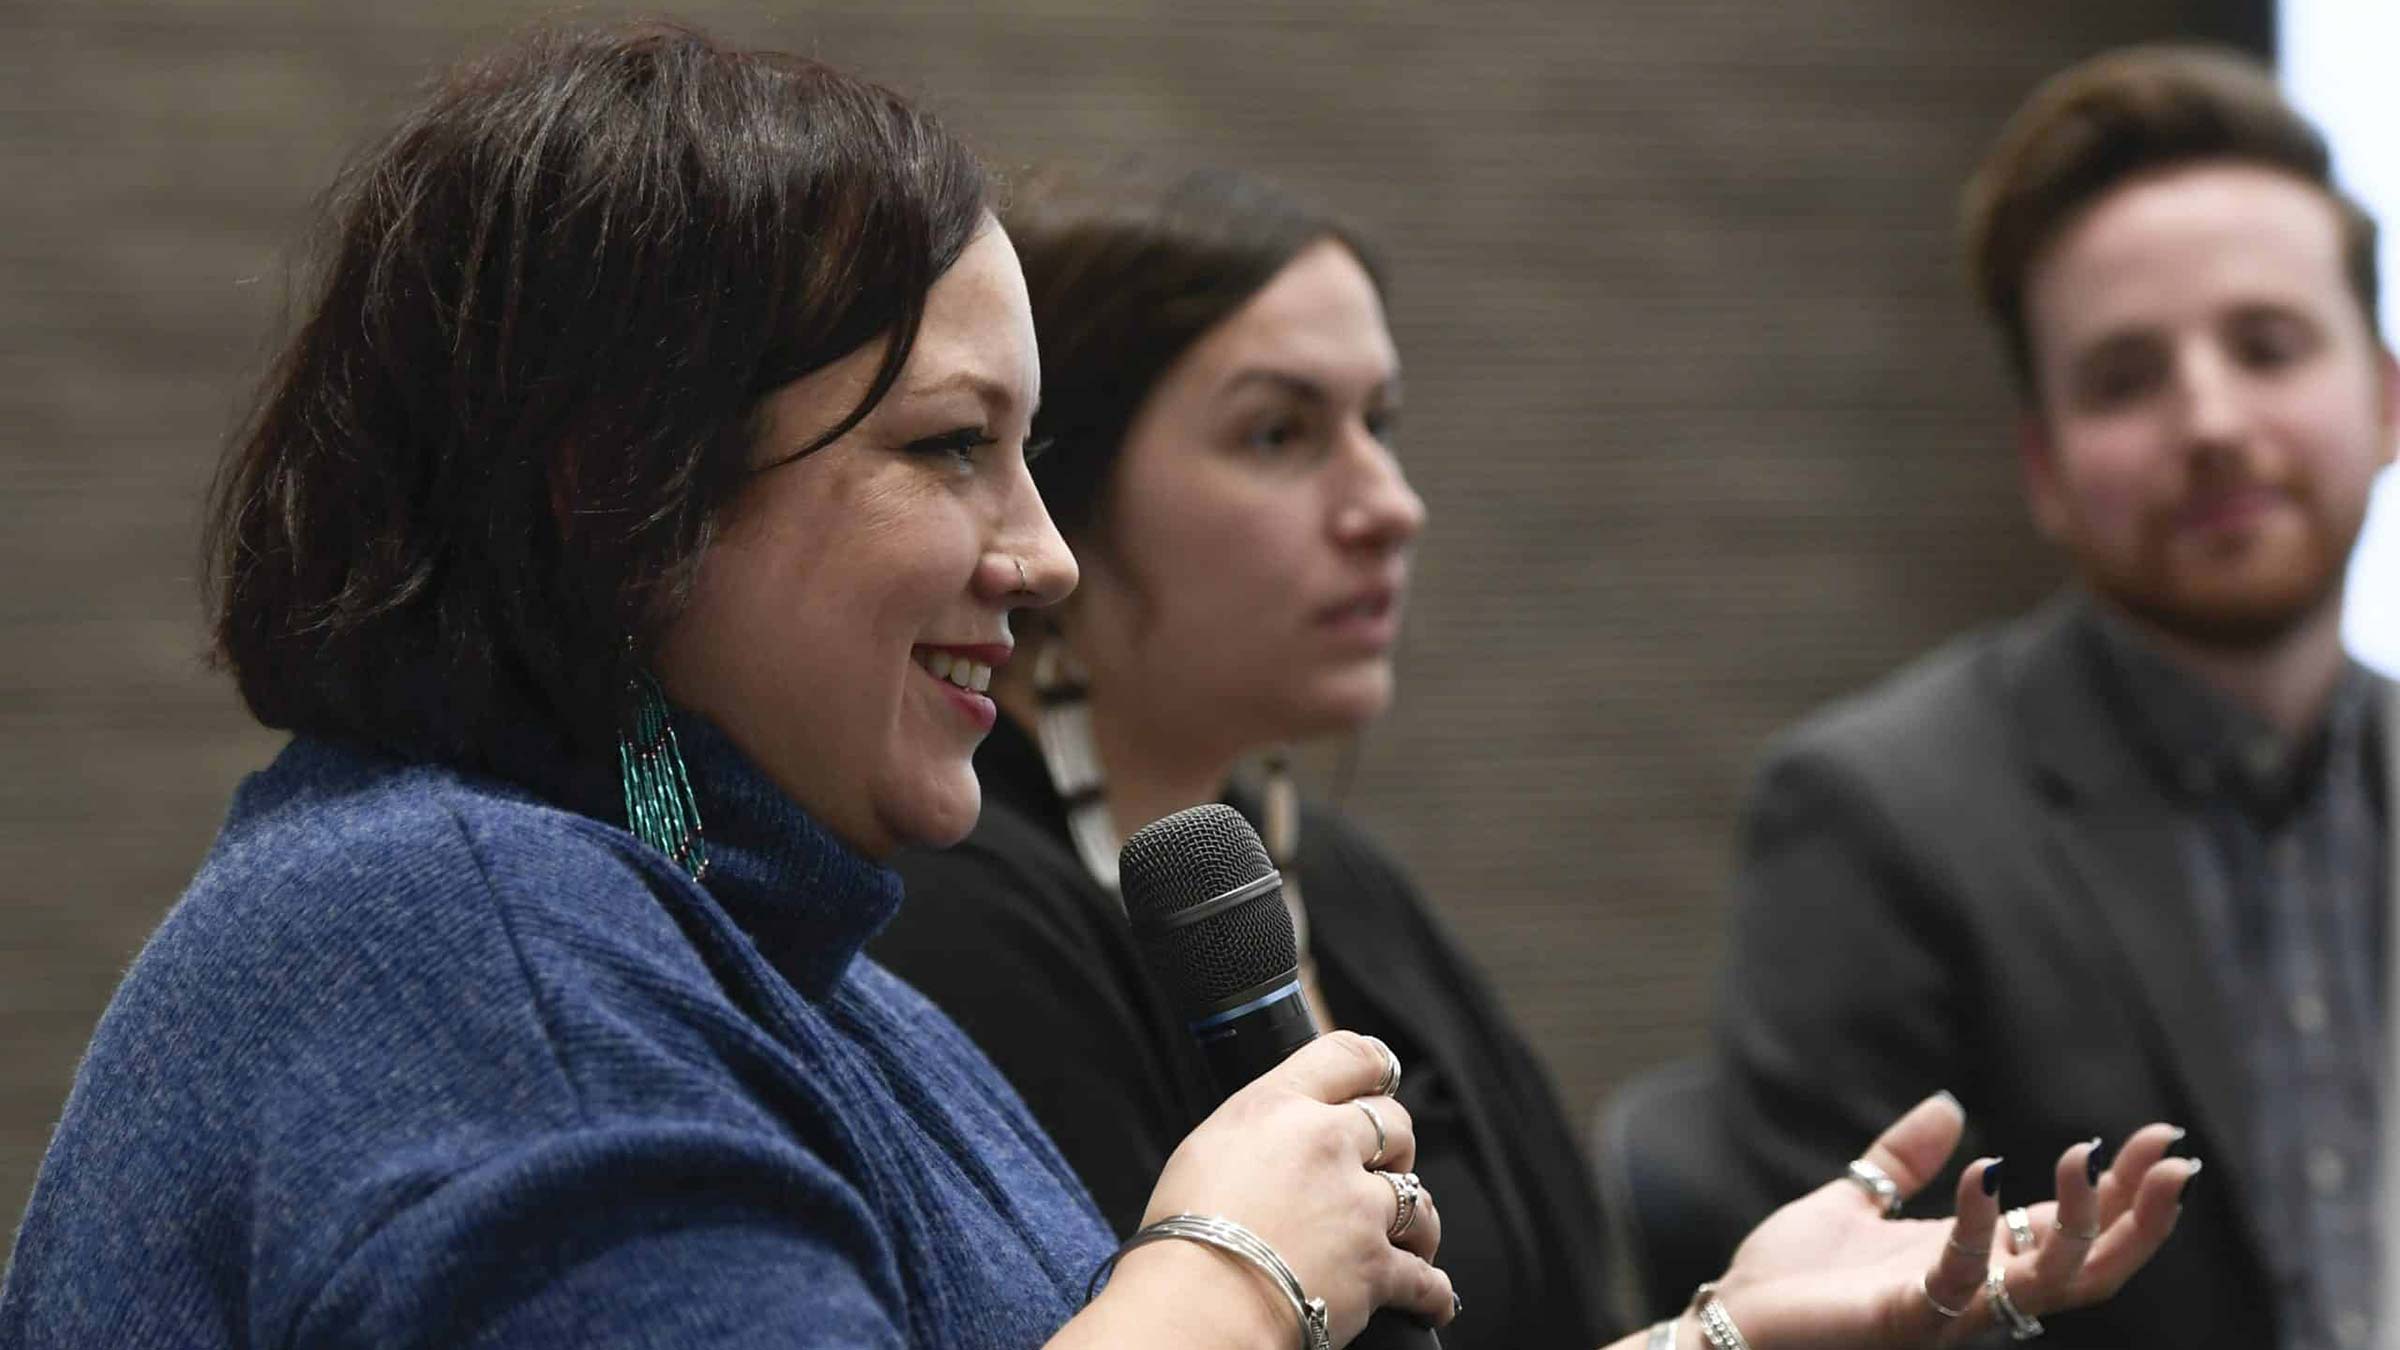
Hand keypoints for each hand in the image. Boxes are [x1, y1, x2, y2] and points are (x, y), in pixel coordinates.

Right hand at [1126, 1031, 1454, 1343]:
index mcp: (1280, 1107)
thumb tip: (1276, 1140)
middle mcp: (1327, 1144)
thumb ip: (1258, 1131)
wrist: (1196, 1304)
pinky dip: (1431, 1293)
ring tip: (1405, 1238)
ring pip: (1419, 1200)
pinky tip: (1429, 1299)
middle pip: (1396, 1123)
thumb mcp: (1205, 1149)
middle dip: (1395, 1148)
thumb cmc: (1183, 1236)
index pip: (1349, 1056)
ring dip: (1415, 1222)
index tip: (1379, 1081)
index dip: (1373, 1068)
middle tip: (1374, 1173)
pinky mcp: (1376, 1266)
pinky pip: (1426, 1278)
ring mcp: (1358, 1206)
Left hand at [1697, 1093, 2197, 1347]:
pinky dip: (1977, 1225)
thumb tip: (1950, 1104)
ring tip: (2089, 1156)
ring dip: (2081, 1224)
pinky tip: (1987, 1170)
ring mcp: (1945, 1313)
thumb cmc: (1788, 1279)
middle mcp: (1974, 1293)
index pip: (2066, 1229)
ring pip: (2048, 1283)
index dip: (2116, 1189)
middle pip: (2087, 1265)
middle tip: (2174, 1156)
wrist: (1725, 1325)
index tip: (2158, 1137)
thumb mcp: (1855, 1203)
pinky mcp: (1904, 1320)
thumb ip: (1903, 1161)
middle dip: (2138, 1215)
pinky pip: (1959, 1279)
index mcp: (1970, 1261)